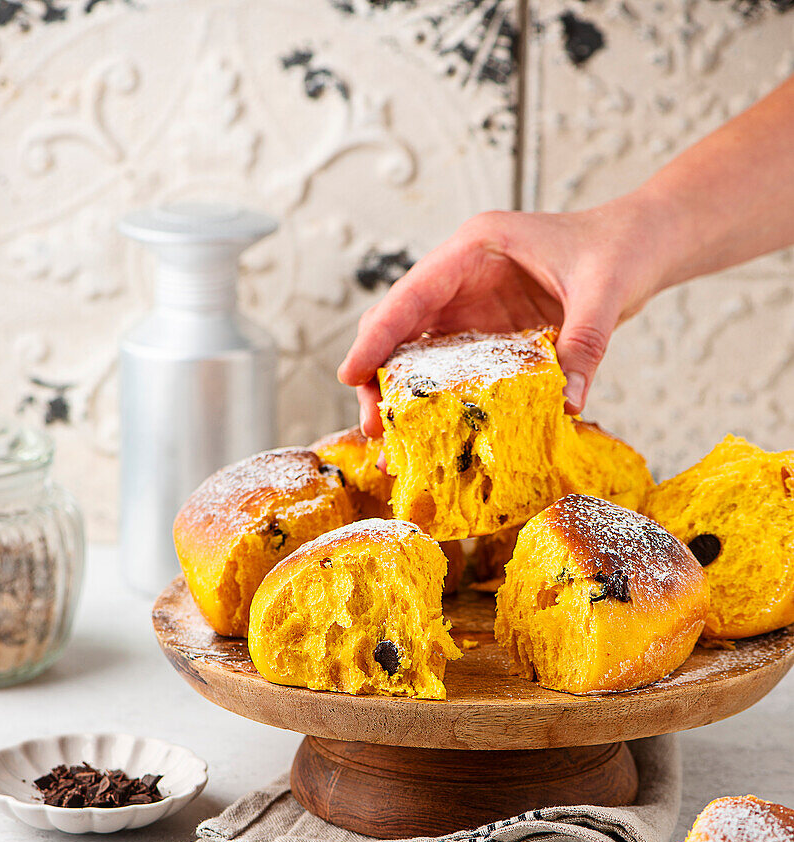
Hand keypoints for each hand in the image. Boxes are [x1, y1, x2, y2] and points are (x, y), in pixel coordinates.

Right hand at [338, 200, 659, 435]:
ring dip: (403, 396)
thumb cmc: (620, 249)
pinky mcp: (489, 333)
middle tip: (376, 428)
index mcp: (475, 249)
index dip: (377, 336)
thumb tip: (568, 404)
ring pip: (417, 353)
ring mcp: (472, 306)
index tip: (350, 375)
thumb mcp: (604, 292)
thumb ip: (585, 344)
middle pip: (400, 328)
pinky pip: (452, 369)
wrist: (642, 245)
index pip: (411, 295)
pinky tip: (434, 434)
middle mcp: (462, 277)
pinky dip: (439, 400)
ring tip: (394, 444)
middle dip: (380, 377)